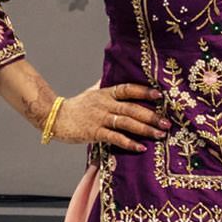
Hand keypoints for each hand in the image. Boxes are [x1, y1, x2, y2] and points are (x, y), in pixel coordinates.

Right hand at [48, 83, 169, 152]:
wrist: (54, 118)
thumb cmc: (75, 107)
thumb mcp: (91, 92)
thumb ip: (103, 85)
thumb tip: (113, 73)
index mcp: (105, 93)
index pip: (128, 89)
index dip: (144, 91)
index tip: (160, 95)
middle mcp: (104, 104)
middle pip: (132, 108)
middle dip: (151, 116)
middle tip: (166, 123)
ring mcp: (99, 118)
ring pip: (126, 123)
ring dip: (144, 129)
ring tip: (159, 134)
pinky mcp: (94, 132)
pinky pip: (115, 137)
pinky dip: (128, 143)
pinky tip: (140, 147)